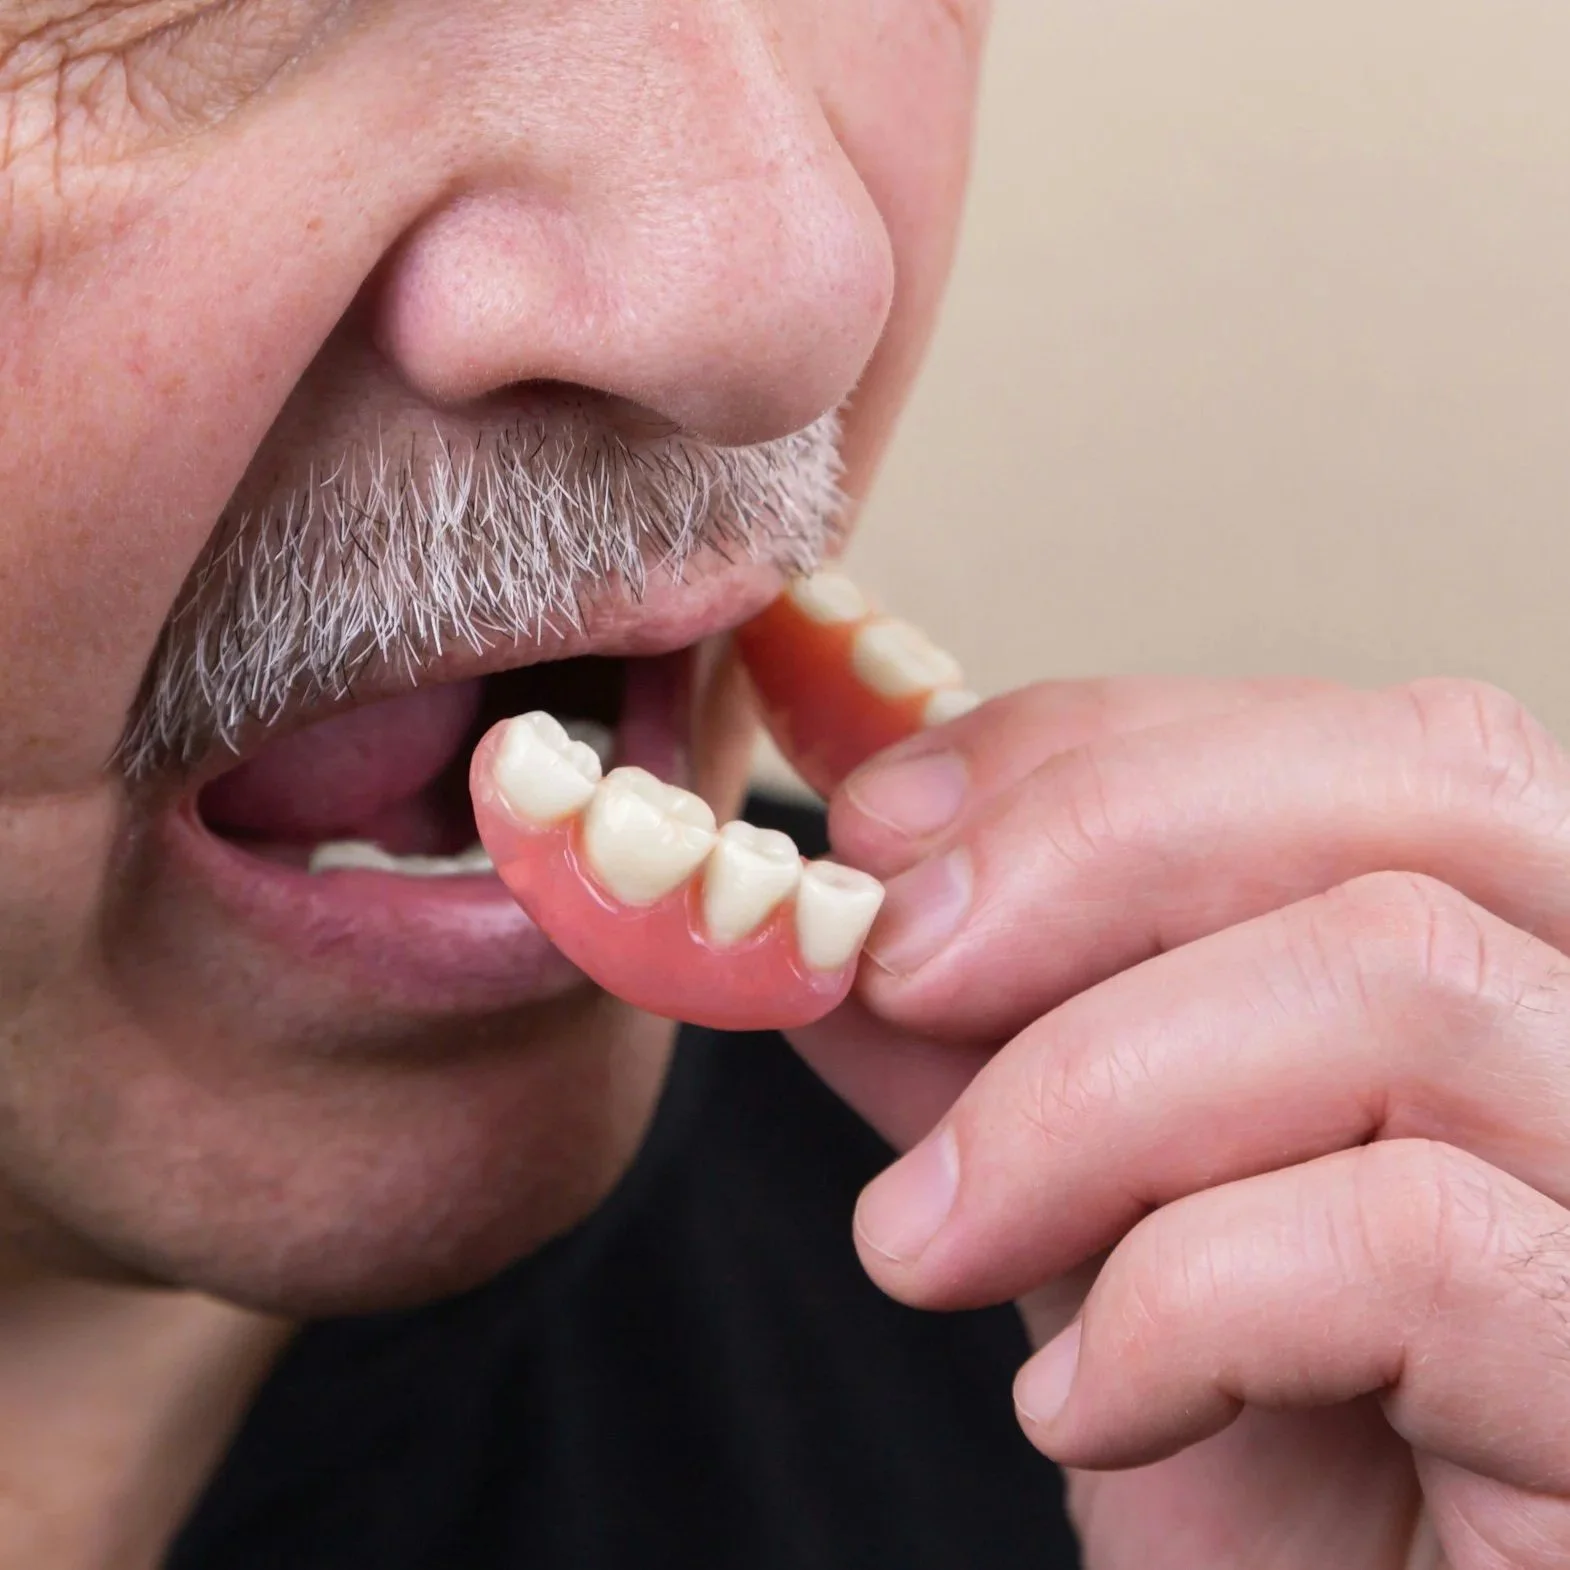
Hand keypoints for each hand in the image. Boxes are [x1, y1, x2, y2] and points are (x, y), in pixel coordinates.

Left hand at [788, 676, 1569, 1567]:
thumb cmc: (1278, 1476)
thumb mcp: (1108, 1201)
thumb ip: (999, 1038)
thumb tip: (843, 902)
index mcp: (1544, 964)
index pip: (1372, 739)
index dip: (1105, 747)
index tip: (884, 825)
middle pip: (1424, 784)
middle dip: (1094, 847)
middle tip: (888, 963)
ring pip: (1399, 977)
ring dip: (1083, 1091)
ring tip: (922, 1239)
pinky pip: (1413, 1240)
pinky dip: (1177, 1298)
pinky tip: (1078, 1402)